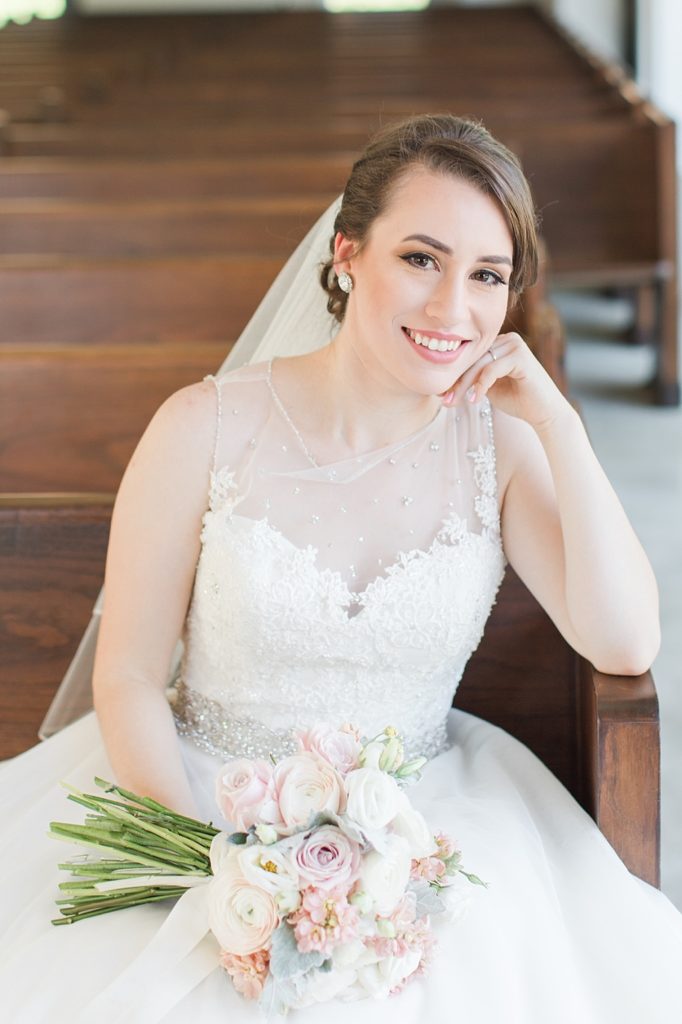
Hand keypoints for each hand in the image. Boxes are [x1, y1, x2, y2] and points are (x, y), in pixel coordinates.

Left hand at [441, 332, 565, 429]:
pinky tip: (474, 400)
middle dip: (456, 381)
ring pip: (479, 364)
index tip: (440, 393)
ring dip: (464, 385)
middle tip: (443, 400)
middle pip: (473, 359)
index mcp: (500, 344)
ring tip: (453, 402)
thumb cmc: (518, 401)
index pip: (471, 357)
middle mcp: (508, 340)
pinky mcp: (521, 356)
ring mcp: (515, 345)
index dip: (454, 375)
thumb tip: (445, 379)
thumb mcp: (489, 388)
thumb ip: (473, 378)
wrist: (544, 413)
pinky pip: (491, 369)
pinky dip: (480, 385)